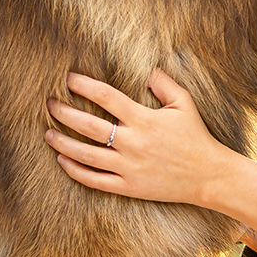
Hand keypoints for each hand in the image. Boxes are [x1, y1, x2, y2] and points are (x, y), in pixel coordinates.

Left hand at [45, 69, 256, 239]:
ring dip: (63, 143)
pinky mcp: (128, 187)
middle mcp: (132, 143)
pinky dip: (75, 170)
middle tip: (49, 104)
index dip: (85, 86)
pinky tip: (63, 161)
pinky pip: (94, 180)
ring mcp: (128, 167)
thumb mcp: (184, 104)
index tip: (69, 79)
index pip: (107, 97)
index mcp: (144, 120)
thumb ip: (164, 83)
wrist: (208, 176)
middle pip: (88, 126)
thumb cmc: (196, 137)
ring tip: (48, 133)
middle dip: (64, 113)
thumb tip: (146, 68)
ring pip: (85, 155)